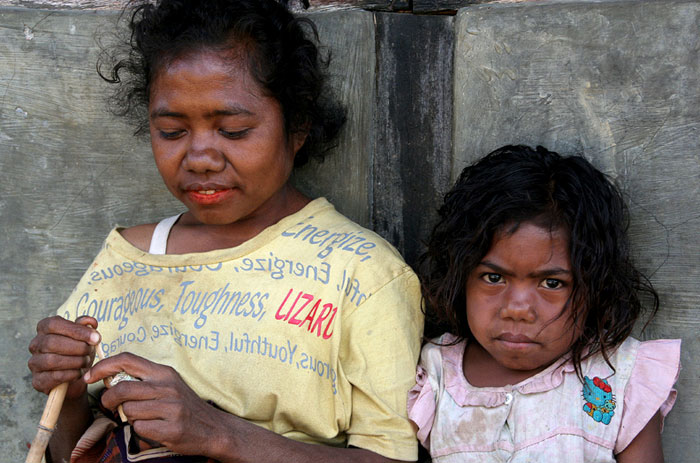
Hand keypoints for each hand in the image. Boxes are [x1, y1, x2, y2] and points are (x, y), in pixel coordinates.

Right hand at [28, 316, 100, 398]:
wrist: (74, 377)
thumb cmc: (77, 352)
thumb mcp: (83, 337)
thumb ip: (85, 327)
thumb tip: (91, 322)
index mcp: (44, 328)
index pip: (54, 324)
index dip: (76, 330)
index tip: (95, 337)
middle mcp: (35, 345)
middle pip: (51, 342)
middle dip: (77, 347)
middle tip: (90, 350)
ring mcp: (34, 363)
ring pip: (51, 360)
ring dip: (75, 361)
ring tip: (86, 361)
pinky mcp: (38, 381)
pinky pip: (54, 376)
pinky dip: (71, 374)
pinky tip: (80, 372)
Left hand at [84, 353, 224, 456]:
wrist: (212, 428)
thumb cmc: (183, 405)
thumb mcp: (168, 384)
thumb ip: (143, 380)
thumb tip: (109, 377)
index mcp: (164, 372)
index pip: (127, 359)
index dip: (103, 366)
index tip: (90, 376)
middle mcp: (167, 386)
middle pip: (122, 388)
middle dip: (108, 399)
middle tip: (110, 405)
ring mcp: (171, 407)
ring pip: (129, 410)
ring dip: (128, 417)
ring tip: (142, 417)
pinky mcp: (171, 428)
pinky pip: (140, 428)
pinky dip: (140, 430)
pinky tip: (153, 428)